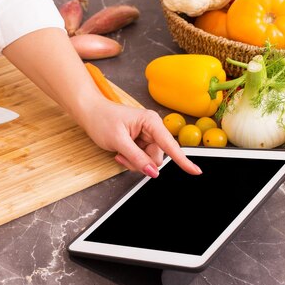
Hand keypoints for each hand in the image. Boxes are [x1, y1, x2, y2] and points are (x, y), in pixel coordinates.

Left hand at [81, 99, 201, 177]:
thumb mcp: (118, 141)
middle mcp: (153, 128)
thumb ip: (137, 158)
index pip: (170, 145)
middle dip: (140, 162)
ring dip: (133, 162)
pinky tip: (120, 152)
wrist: (89, 112)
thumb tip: (153, 172)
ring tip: (119, 152)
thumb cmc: (101, 119)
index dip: (182, 160)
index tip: (195, 171)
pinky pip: (142, 159)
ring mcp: (147, 136)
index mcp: (151, 122)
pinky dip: (130, 160)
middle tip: (122, 155)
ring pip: (149, 161)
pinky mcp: (141, 142)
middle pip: (157, 157)